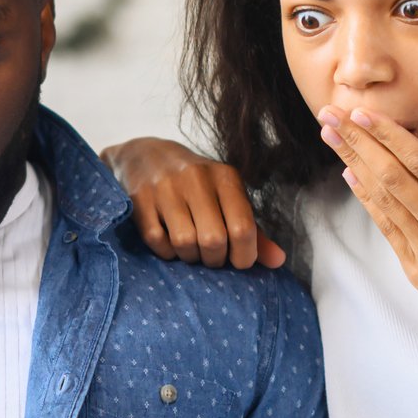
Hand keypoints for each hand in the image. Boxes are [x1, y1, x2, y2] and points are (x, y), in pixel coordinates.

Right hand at [99, 137, 285, 268]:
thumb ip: (254, 231)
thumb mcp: (229, 200)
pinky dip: (167, 252)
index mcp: (225, 177)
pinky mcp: (139, 199)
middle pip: (213, 241)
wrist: (146, 156)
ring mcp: (165, 188)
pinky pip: (157, 241)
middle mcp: (196, 178)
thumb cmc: (198, 187)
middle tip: (213, 257)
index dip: (244, 256)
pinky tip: (171, 242)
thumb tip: (278, 261)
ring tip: (192, 249)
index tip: (238, 260)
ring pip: (184, 243)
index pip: (243, 229)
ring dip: (190, 257)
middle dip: (215, 260)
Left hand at [320, 108, 417, 392]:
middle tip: (330, 113)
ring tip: (330, 136)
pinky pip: (387, 228)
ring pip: (382, 198)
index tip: (364, 112)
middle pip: (391, 175)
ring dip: (354, 163)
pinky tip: (352, 178)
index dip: (389, 135)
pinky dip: (367, 201)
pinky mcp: (417, 272)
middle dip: (358, 141)